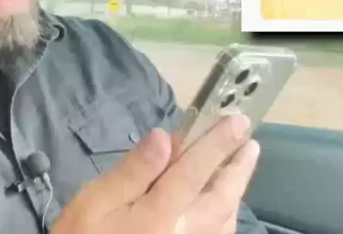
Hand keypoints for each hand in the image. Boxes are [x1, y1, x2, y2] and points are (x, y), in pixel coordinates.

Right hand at [51, 115, 259, 233]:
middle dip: (237, 167)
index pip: (195, 170)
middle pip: (221, 196)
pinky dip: (225, 216)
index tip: (236, 120)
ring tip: (238, 167)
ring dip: (234, 190)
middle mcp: (184, 233)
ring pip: (225, 219)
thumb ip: (132, 172)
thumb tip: (164, 139)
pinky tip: (221, 206)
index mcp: (159, 214)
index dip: (217, 142)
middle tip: (249, 143)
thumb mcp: (93, 203)